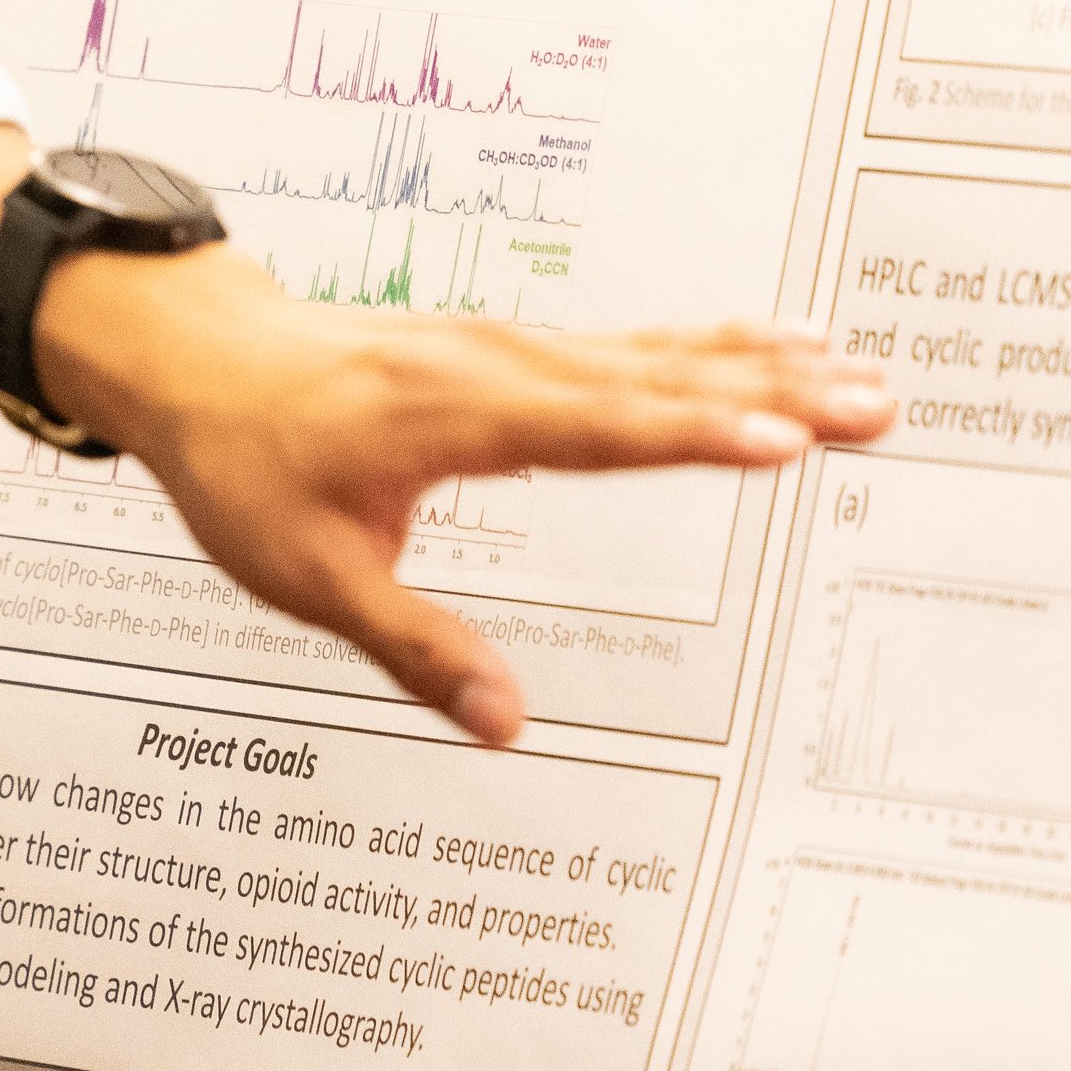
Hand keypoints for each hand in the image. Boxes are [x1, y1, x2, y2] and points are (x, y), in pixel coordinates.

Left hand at [33, 249, 889, 740]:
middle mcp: (494, 366)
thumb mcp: (308, 574)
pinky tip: (773, 344)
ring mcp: (508, 348)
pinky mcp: (514, 348)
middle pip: (651, 380)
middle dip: (769, 395)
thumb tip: (504, 726)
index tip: (782, 441)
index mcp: (448, 416)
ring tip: (860, 376)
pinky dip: (710, 345)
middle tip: (875, 404)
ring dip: (760, 366)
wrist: (195, 357)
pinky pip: (630, 344)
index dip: (689, 435)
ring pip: (655, 354)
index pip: (590, 428)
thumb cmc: (244, 462)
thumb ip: (413, 648)